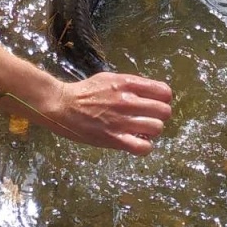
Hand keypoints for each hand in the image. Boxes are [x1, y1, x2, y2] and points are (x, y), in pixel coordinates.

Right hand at [31, 73, 173, 154]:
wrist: (62, 105)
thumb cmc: (85, 91)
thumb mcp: (110, 78)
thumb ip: (131, 84)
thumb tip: (151, 92)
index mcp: (127, 84)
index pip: (164, 92)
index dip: (164, 99)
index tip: (156, 103)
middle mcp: (127, 101)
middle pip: (164, 111)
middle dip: (160, 115)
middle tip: (149, 118)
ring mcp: (121, 121)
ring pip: (156, 128)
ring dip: (152, 131)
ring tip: (142, 130)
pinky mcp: (114, 139)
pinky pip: (143, 148)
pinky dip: (145, 147)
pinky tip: (137, 142)